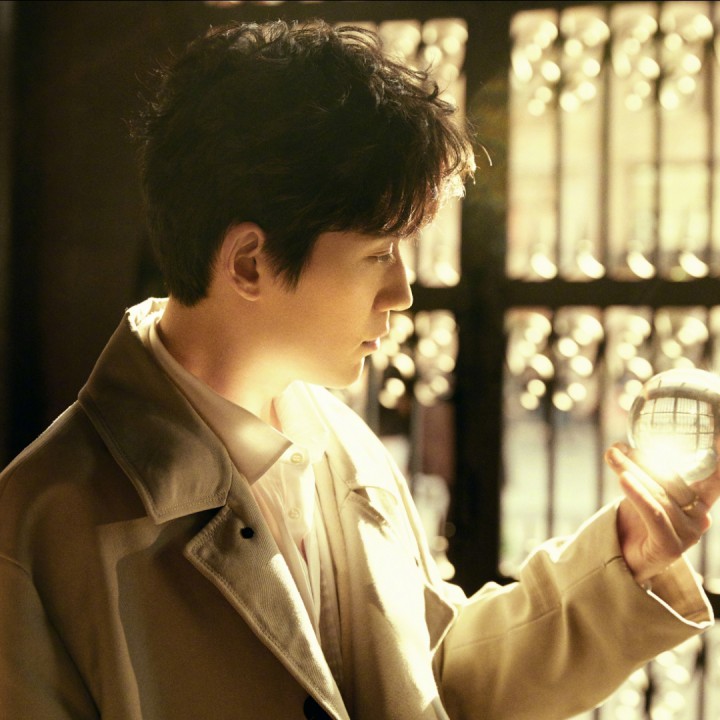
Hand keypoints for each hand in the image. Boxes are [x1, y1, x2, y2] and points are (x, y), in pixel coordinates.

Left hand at [605, 443, 719, 583]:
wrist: (622, 559)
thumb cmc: (636, 522)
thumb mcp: (643, 493)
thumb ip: (641, 472)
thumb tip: (619, 445)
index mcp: (699, 502)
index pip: (713, 478)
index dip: (717, 458)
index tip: (718, 436)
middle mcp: (700, 518)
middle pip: (671, 480)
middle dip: (642, 460)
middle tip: (618, 448)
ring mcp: (688, 534)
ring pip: (658, 495)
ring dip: (631, 472)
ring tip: (612, 456)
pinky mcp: (671, 546)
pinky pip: (654, 514)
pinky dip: (638, 494)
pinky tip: (623, 478)